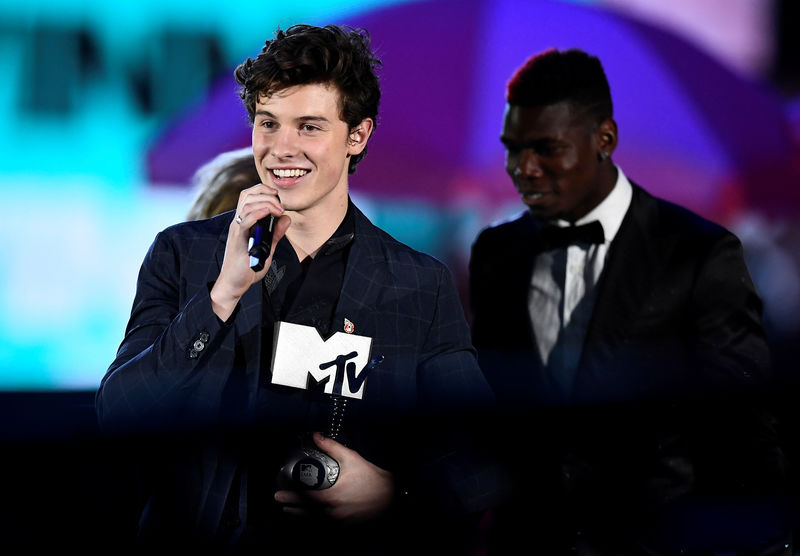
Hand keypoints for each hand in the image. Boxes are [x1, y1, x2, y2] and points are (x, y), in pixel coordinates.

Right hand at [210, 184, 289, 320]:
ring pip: (246, 205)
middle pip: (247, 195)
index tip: (278, 196)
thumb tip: (286, 218)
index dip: (263, 190)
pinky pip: (244, 221)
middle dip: (267, 194)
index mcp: (244, 221)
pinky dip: (257, 214)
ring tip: (277, 209)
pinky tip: (268, 213)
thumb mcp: (267, 247)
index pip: (248, 196)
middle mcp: (238, 223)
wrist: (233, 283)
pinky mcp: (237, 240)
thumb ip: (276, 233)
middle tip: (281, 205)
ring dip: (265, 203)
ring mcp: (236, 230)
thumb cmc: (248, 267)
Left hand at [275, 432, 394, 523]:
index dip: (292, 493)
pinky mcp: (345, 526)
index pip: (305, 496)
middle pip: (305, 511)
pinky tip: (308, 519)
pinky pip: (324, 526)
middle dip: (291, 506)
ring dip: (299, 516)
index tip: (282, 490)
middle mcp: (332, 512)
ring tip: (288, 511)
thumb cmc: (372, 477)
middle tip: (279, 501)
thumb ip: (331, 447)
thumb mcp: (351, 458)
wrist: (392, 496)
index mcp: (332, 495)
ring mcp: (338, 521)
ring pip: (313, 521)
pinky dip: (313, 522)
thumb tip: (316, 436)